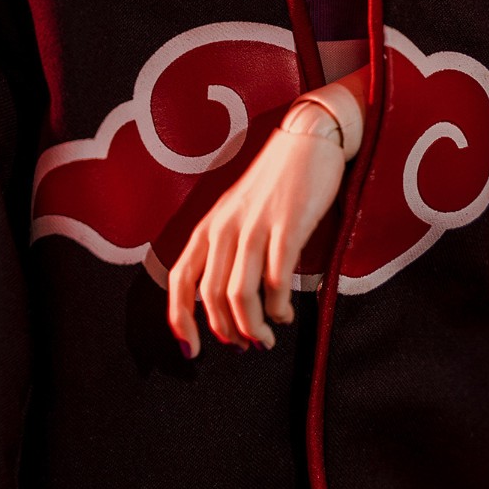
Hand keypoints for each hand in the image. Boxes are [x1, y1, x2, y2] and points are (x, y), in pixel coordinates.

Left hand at [168, 83, 363, 354]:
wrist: (309, 139)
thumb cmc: (276, 184)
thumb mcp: (237, 214)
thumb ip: (226, 251)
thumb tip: (225, 304)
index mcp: (209, 226)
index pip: (180, 279)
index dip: (180, 319)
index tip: (191, 350)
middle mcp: (225, 228)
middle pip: (211, 296)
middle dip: (227, 332)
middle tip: (245, 347)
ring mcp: (255, 227)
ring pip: (241, 295)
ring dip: (253, 328)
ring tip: (266, 338)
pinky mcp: (287, 227)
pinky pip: (276, 281)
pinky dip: (279, 308)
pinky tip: (286, 313)